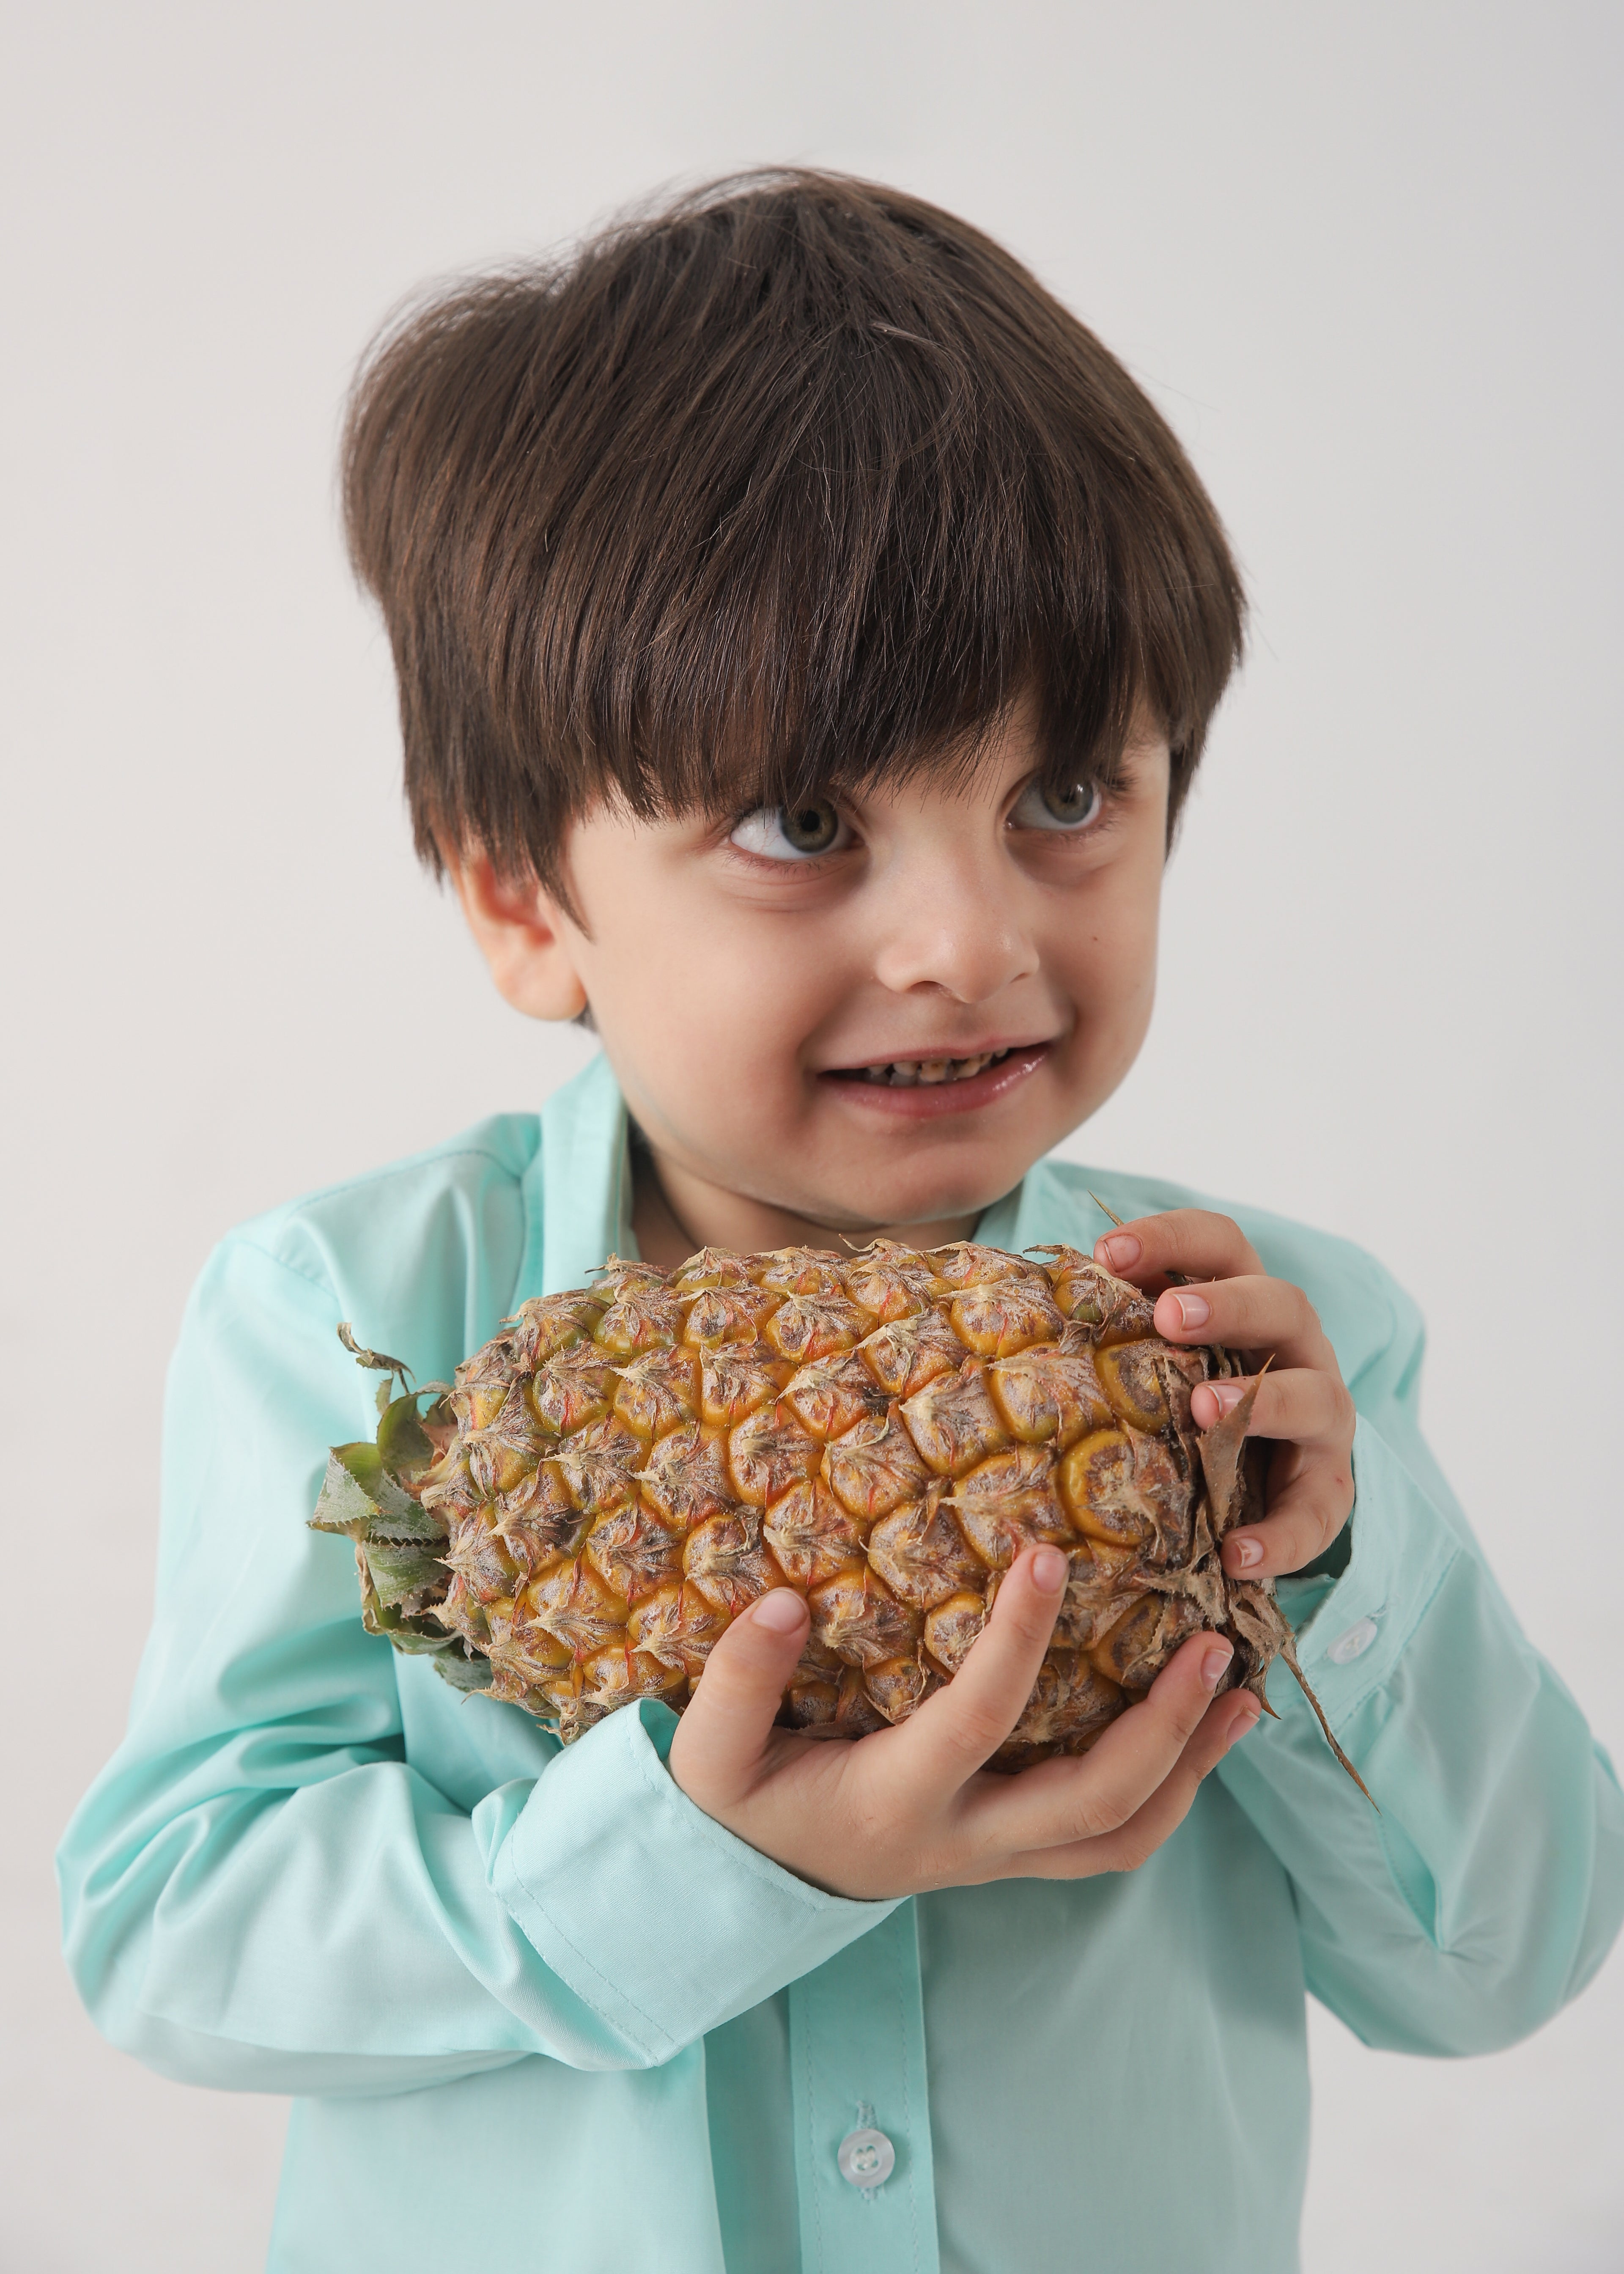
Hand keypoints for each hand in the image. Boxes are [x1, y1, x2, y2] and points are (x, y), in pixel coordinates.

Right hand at [667, 1549, 1258, 1900]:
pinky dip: (1170, 1788)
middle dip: (1164, 1728)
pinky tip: (1200, 1727)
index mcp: (894, 1803)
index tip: (1049, 1553)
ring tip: (1240, 1688)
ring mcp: (996, 1858)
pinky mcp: (1011, 1853)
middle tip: (1211, 1641)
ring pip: (1123, 1836)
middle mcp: (963, 1842)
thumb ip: (737, 1681)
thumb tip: (783, 1603)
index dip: (1019, 1639)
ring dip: (1191, 1766)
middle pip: (1095, 1805)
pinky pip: (1111, 1838)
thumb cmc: (733, 1808)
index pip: (978, 1720)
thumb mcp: (706, 1755)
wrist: (740, 1889)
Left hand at [1094, 1209, 1355, 1582]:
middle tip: (1169, 1315)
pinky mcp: (1327, 1486)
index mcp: (1247, 1297)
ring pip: (1315, 1397)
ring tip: (1204, 1413)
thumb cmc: (1184, 1395)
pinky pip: (1317, 1513)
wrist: (1251, 1480)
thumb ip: (1118, 1324)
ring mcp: (1322, 1416)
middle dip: (1228, 1305)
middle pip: (1282, 1304)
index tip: (1108, 1252)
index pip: (1220, 1244)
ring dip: (1264, 1402)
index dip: (1170, 1238)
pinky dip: (1280, 1536)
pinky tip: (1234, 1554)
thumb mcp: (1156, 1354)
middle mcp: (1296, 1347)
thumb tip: (1037, 1300)